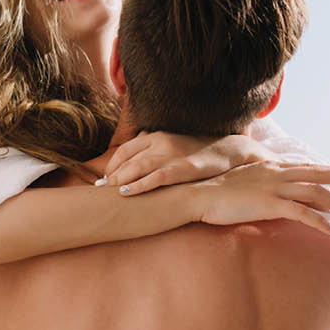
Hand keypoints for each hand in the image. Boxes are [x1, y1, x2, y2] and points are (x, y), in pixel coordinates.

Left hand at [104, 131, 271, 194]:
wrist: (228, 150)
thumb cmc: (197, 152)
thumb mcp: (173, 146)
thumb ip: (154, 151)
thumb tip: (133, 163)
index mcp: (157, 136)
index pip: (125, 150)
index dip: (112, 164)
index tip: (105, 178)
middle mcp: (161, 142)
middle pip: (128, 159)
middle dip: (113, 175)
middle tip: (102, 189)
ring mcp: (172, 154)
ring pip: (138, 167)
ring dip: (121, 180)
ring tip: (110, 192)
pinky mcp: (183, 168)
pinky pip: (156, 177)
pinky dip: (140, 185)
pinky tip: (127, 193)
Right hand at [189, 161, 329, 234]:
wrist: (200, 196)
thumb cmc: (220, 193)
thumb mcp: (247, 183)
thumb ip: (265, 185)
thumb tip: (280, 195)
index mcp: (272, 167)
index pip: (306, 166)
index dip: (327, 168)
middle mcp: (277, 173)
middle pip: (317, 173)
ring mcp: (274, 187)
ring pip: (314, 192)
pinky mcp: (269, 204)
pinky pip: (300, 212)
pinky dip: (319, 222)